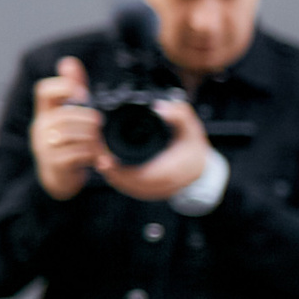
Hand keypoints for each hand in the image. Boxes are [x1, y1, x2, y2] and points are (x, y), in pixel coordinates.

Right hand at [30, 56, 103, 199]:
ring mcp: (45, 147)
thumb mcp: (69, 116)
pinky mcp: (55, 164)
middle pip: (64, 115)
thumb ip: (72, 89)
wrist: (59, 178)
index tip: (82, 94)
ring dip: (91, 137)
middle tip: (100, 123)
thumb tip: (68, 61)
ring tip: (99, 140)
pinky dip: (92, 154)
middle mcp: (41, 128)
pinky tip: (100, 157)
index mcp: (44, 112)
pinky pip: (76, 153)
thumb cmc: (67, 142)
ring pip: (71, 135)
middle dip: (86, 118)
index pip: (44, 91)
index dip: (63, 87)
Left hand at [96, 97, 213, 203]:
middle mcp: (160, 185)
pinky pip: (129, 187)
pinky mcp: (149, 191)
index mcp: (170, 172)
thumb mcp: (192, 127)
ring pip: (126, 186)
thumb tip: (160, 107)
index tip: (103, 157)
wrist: (202, 168)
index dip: (117, 169)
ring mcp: (154, 190)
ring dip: (111, 174)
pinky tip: (109, 167)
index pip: (138, 176)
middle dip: (109, 170)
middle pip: (126, 183)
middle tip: (96, 154)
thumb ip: (179, 114)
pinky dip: (118, 178)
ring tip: (99, 158)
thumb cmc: (194, 148)